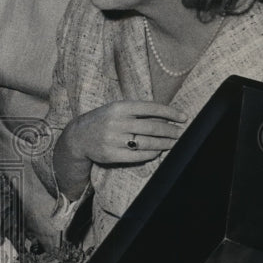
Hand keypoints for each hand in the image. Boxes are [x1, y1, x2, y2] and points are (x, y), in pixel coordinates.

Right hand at [58, 101, 186, 166]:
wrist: (78, 137)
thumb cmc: (103, 120)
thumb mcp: (116, 109)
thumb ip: (137, 111)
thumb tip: (166, 116)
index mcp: (119, 107)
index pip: (151, 108)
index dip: (170, 112)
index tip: (183, 117)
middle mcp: (117, 122)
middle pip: (152, 127)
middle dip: (171, 130)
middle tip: (181, 133)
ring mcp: (113, 139)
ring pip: (147, 142)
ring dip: (164, 143)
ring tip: (174, 143)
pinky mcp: (111, 154)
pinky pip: (137, 155)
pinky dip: (151, 154)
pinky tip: (158, 151)